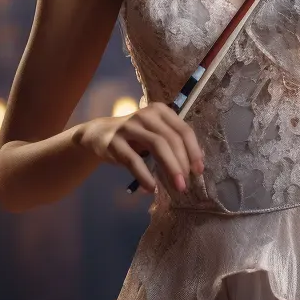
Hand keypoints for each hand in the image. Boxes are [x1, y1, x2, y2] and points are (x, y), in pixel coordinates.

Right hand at [77, 103, 204, 194]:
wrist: (100, 134)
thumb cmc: (136, 136)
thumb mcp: (155, 133)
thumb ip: (173, 143)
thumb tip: (195, 165)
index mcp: (161, 111)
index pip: (183, 130)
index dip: (193, 150)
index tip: (199, 169)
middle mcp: (146, 114)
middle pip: (172, 138)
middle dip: (182, 162)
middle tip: (186, 183)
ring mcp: (129, 127)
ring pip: (157, 145)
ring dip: (170, 168)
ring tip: (177, 186)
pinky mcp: (115, 142)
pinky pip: (133, 160)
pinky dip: (144, 175)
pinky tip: (151, 188)